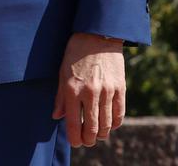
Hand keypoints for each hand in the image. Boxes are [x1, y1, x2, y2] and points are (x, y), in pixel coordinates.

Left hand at [52, 32, 124, 147]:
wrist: (97, 34)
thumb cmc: (76, 52)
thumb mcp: (62, 71)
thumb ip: (60, 96)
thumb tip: (57, 116)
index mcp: (72, 88)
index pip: (73, 123)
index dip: (74, 138)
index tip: (74, 142)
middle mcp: (90, 92)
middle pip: (92, 129)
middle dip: (88, 140)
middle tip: (86, 140)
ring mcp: (107, 91)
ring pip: (106, 125)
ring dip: (101, 134)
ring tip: (96, 134)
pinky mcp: (120, 88)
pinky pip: (119, 115)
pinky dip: (114, 124)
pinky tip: (108, 124)